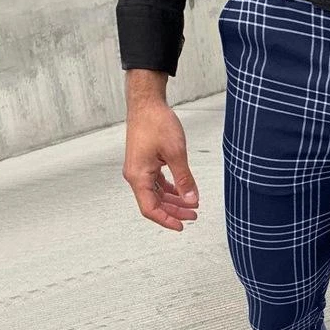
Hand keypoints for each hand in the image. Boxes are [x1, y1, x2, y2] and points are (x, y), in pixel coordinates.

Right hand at [122, 70, 199, 230]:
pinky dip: (170, 190)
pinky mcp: (145, 163)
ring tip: (192, 205)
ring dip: (174, 201)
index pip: (150, 209)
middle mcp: (136, 175)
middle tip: (194, 215)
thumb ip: (184, 179)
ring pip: (156, 194)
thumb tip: (192, 200)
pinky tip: (183, 192)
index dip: (166, 220)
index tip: (182, 226)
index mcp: (138, 176)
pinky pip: (157, 183)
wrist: (147, 103)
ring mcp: (140, 169)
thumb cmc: (157, 123)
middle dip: (174, 212)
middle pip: (154, 204)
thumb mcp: (176, 154)